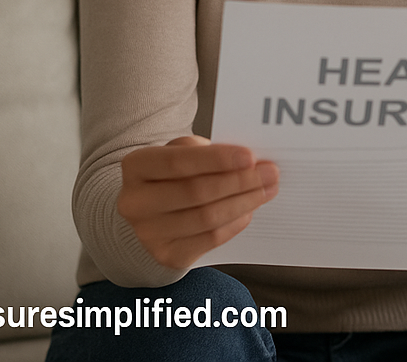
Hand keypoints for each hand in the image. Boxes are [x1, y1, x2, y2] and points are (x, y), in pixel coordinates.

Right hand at [117, 135, 278, 269]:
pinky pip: (209, 239)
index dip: (217, 160)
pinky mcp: (166, 256)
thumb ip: (203, 151)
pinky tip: (248, 211)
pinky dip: (234, 224)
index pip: (178, 162)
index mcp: (136, 167)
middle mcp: (136, 203)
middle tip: (270, 173)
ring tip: (267, 190)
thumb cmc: (170, 176)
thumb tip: (246, 161)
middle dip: (240, 181)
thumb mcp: (176, 153)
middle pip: (196, 192)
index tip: (250, 157)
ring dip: (244, 202)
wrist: (144, 215)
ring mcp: (148, 234)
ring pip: (207, 218)